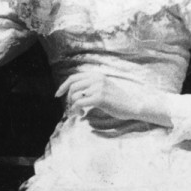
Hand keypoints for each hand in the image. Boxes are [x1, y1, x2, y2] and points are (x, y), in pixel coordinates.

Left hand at [55, 72, 171, 125]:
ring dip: (73, 106)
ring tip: (79, 113)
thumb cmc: (117, 101)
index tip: (57, 95)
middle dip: (68, 99)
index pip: (73, 77)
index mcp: (96, 75)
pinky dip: (76, 110)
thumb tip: (72, 93)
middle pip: (72, 86)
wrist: (133, 106)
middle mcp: (96, 78)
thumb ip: (90, 87)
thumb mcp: (102, 88)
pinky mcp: (100, 97)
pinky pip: (79, 102)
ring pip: (75, 95)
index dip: (63, 86)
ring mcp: (98, 87)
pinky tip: (81, 115)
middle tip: (72, 108)